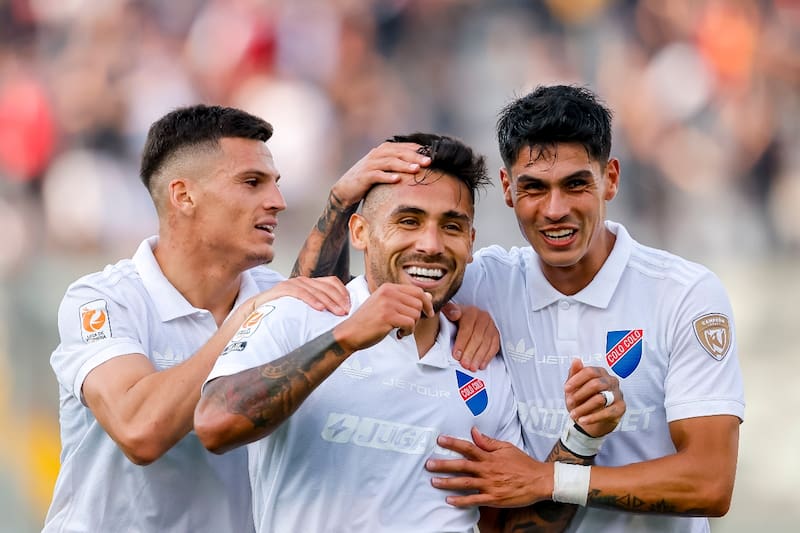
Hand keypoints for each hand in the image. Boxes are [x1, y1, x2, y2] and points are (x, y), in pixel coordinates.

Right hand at [246, 276, 349, 315]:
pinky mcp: (282, 289)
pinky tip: (320, 308)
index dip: (343, 293)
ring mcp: (292, 283)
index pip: (332, 282)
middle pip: (327, 286)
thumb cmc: (281, 313)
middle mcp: (303, 281)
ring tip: (337, 312)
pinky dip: (311, 300)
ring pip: (316, 289)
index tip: (350, 306)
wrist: (254, 312)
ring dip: (329, 301)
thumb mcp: (304, 309)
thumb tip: (339, 315)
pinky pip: (300, 292)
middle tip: (346, 311)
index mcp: (310, 284)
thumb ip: (318, 307)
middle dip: (339, 299)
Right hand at [331, 142, 431, 207]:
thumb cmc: (369, 179)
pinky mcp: (364, 176)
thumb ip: (399, 164)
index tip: (433, 155)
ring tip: (416, 169)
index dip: (418, 150)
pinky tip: (397, 180)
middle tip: (428, 162)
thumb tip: (420, 165)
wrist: (346, 189)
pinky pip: (377, 175)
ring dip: (404, 165)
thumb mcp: (384, 168)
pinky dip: (387, 176)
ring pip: (390, 162)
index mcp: (384, 150)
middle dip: (414, 156)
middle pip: (399, 153)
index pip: (404, 147)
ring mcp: (370, 164)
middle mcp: (377, 154)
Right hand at [333, 283, 432, 352]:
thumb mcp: (386, 306)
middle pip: (419, 303)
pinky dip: (407, 332)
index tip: (428, 313)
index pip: (417, 291)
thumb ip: (405, 300)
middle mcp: (388, 292)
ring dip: (411, 326)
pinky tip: (398, 334)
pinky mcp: (387, 316)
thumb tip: (429, 296)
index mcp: (388, 287)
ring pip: (415, 314)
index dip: (426, 303)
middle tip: (407, 325)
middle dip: (417, 317)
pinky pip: (410, 324)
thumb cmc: (368, 321)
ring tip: (400, 329)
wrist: (350, 333)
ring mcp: (387, 303)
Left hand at [426, 427, 551, 507]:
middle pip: (462, 466)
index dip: (453, 443)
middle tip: (429, 464)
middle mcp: (487, 470)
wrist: (539, 481)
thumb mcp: (506, 447)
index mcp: (490, 456)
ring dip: (448, 482)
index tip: (439, 440)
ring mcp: (490, 485)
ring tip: (433, 481)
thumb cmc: (522, 463)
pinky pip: (474, 500)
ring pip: (465, 483)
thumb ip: (488, 441)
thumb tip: (474, 431)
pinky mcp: (493, 499)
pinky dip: (461, 501)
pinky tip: (449, 500)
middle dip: (444, 465)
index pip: (468, 447)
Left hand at [441, 303, 499, 370]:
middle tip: (464, 364)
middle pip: (478, 337)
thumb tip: (455, 314)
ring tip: (472, 367)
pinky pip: (494, 347)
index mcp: (471, 312)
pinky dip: (488, 357)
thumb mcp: (449, 311)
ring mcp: (491, 326)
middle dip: (470, 352)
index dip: (461, 343)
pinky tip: (481, 365)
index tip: (456, 355)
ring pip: (487, 343)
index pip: (467, 328)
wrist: (466, 317)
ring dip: (479, 357)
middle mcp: (483, 317)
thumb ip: (449, 311)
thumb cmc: (456, 317)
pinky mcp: (496, 335)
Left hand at [564, 359, 624, 436]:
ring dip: (584, 407)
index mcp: (600, 372)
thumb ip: (574, 374)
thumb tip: (576, 360)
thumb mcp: (575, 388)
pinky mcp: (621, 408)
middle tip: (569, 402)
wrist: (591, 421)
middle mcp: (611, 381)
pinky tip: (582, 420)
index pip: (589, 372)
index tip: (566, 389)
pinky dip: (592, 418)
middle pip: (596, 384)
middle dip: (580, 394)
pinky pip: (607, 412)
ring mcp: (617, 394)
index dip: (577, 380)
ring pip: (600, 399)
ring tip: (573, 414)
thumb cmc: (583, 399)